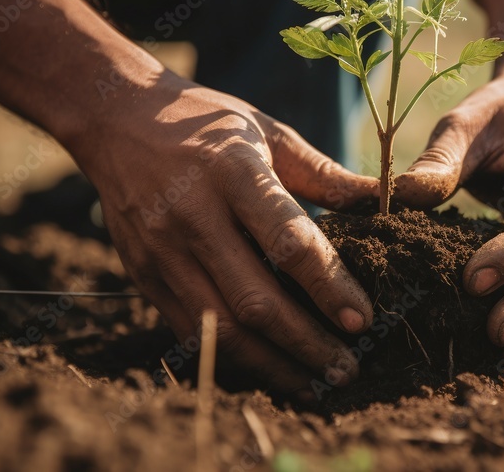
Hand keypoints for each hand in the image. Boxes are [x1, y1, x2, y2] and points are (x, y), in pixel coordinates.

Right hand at [0, 0, 377, 393]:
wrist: (115, 119)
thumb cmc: (208, 123)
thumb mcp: (270, 132)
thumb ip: (327, 176)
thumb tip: (388, 203)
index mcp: (234, 173)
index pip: (288, 242)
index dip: (329, 287)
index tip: (364, 321)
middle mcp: (193, 217)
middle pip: (255, 300)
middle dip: (306, 344)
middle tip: (349, 371)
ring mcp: (162, 251)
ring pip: (220, 327)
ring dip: (273, 365)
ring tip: (316, 385)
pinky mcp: (143, 274)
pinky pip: (192, 329)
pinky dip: (233, 357)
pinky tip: (270, 369)